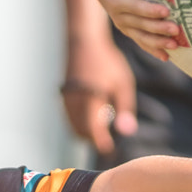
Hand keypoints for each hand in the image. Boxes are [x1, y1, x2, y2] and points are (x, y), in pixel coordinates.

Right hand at [62, 28, 138, 154]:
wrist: (84, 41)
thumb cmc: (108, 61)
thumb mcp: (122, 84)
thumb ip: (125, 109)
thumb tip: (128, 132)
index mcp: (89, 102)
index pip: (93, 133)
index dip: (102, 144)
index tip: (111, 150)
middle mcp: (74, 103)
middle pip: (82, 133)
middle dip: (94, 140)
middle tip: (108, 143)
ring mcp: (66, 99)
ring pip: (73, 126)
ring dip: (86, 132)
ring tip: (102, 130)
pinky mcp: (63, 95)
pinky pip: (69, 117)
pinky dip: (79, 123)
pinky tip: (93, 117)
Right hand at [89, 0, 183, 55]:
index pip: (134, 7)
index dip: (149, 10)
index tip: (166, 10)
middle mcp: (118, 15)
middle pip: (141, 24)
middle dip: (158, 28)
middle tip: (177, 29)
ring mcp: (124, 24)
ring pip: (142, 37)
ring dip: (158, 43)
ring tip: (176, 46)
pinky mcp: (129, 29)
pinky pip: (142, 41)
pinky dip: (153, 49)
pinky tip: (167, 58)